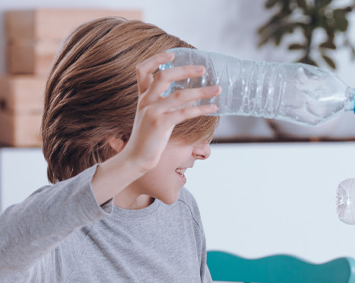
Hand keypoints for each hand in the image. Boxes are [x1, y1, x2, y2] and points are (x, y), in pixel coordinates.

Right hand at [118, 52, 220, 172]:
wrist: (137, 157)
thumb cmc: (149, 138)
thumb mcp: (154, 116)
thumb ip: (166, 103)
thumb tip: (191, 96)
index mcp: (143, 97)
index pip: (142, 70)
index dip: (156, 59)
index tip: (172, 53)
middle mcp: (146, 101)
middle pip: (164, 76)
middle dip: (185, 70)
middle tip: (203, 69)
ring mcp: (152, 112)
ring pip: (179, 95)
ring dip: (201, 91)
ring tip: (217, 89)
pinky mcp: (160, 124)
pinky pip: (184, 113)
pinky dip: (201, 109)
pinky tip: (213, 108)